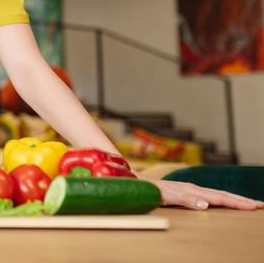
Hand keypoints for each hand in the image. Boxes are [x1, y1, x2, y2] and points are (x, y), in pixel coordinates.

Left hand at [137, 174, 263, 210]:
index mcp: (193, 190)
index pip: (220, 198)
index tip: (254, 206)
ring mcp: (192, 190)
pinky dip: (223, 200)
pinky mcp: (188, 193)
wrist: (137, 184)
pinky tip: (226, 202)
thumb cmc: (151, 191)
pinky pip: (211, 197)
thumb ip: (185, 199)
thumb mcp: (167, 196)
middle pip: (223, 195)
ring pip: (218, 195)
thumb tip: (206, 204)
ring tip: (250, 203)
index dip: (237, 203)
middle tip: (261, 205)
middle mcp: (194, 189)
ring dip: (235, 199)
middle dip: (242, 200)